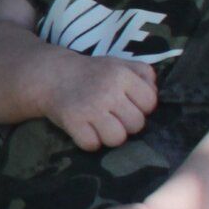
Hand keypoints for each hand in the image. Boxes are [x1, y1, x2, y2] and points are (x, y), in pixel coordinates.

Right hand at [43, 52, 158, 152]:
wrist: (52, 75)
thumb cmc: (92, 73)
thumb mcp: (119, 64)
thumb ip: (143, 74)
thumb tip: (156, 95)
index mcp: (122, 74)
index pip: (150, 103)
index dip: (141, 107)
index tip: (128, 104)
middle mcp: (108, 91)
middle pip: (136, 124)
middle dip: (126, 124)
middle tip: (113, 117)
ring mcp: (90, 107)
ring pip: (117, 138)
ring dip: (109, 136)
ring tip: (101, 127)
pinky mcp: (72, 121)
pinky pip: (92, 145)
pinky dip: (89, 142)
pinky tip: (86, 131)